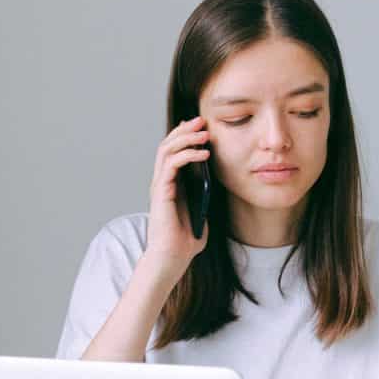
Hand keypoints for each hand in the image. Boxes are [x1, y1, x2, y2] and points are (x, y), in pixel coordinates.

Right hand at [145, 116, 210, 276]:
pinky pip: (172, 165)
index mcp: (171, 184)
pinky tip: (203, 153)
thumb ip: (205, 196)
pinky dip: (187, 155)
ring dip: (186, 138)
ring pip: (166, 150)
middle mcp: (162, 182)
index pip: (173, 151)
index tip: (202, 126)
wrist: (172, 258)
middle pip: (168, 145)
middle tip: (201, 120)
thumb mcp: (202, 211)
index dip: (185, 136)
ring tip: (203, 132)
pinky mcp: (161, 192)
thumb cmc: (186, 240)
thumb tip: (218, 181)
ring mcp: (160, 186)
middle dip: (184, 130)